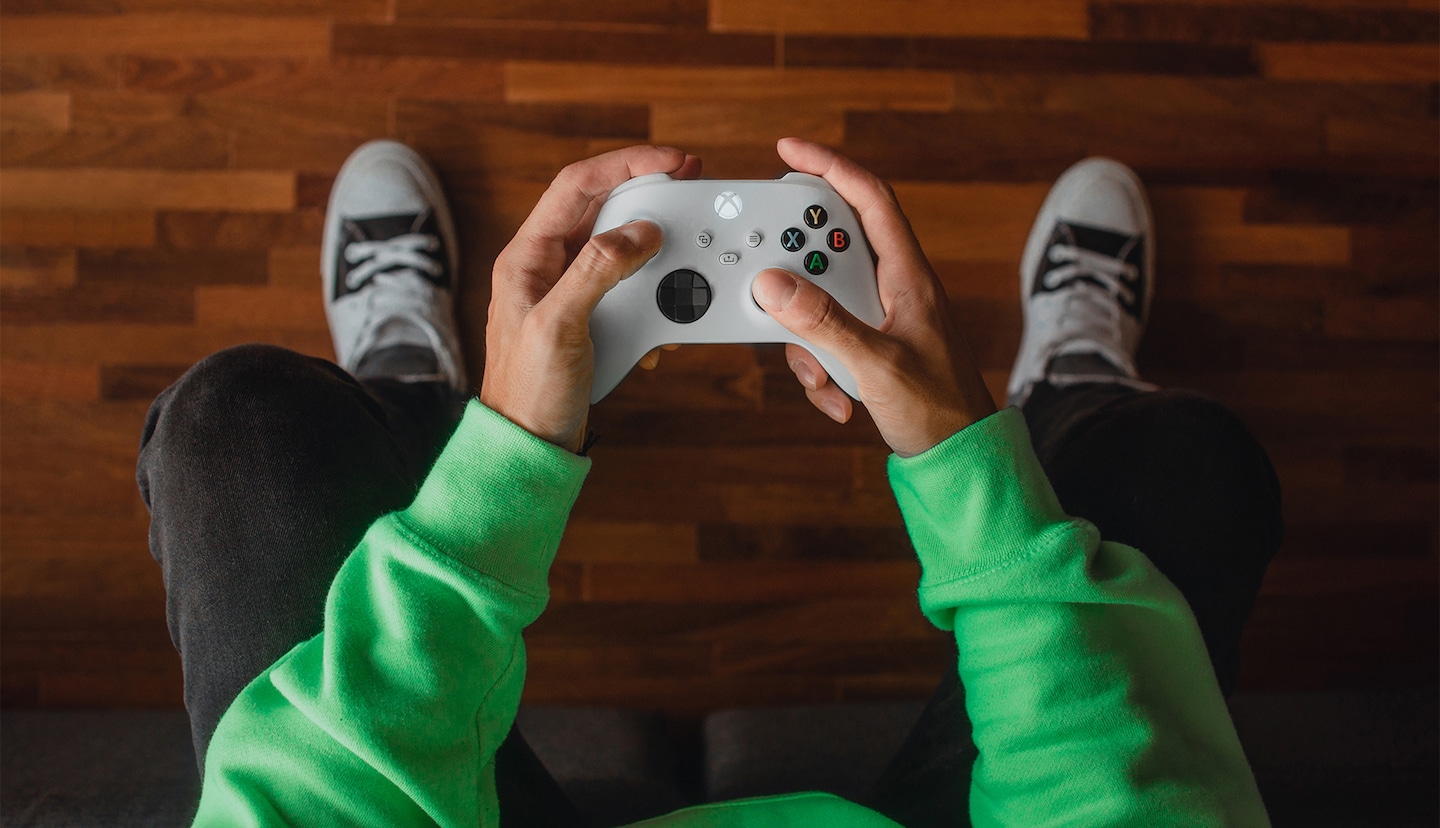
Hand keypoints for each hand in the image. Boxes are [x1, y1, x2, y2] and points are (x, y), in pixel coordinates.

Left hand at [481, 146, 701, 452]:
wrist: (529, 447)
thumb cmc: (527, 391)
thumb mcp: (558, 326)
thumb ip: (597, 271)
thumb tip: (639, 232)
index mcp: (527, 256)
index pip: (577, 186)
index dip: (626, 164)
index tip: (671, 160)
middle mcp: (546, 266)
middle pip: (603, 208)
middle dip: (649, 196)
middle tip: (690, 185)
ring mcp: (569, 291)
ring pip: (622, 248)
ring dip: (656, 252)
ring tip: (683, 255)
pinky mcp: (590, 317)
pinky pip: (630, 288)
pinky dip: (654, 295)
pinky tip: (663, 316)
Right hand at [752, 138, 995, 456]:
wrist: (957, 459)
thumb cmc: (939, 409)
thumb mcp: (875, 365)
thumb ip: (823, 323)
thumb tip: (775, 284)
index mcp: (908, 276)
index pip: (869, 200)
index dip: (830, 167)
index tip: (788, 150)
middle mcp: (893, 288)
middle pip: (830, 250)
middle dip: (798, 277)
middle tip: (774, 288)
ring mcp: (879, 318)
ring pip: (819, 302)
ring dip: (807, 341)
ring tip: (824, 376)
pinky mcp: (868, 347)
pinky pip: (825, 340)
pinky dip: (820, 370)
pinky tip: (838, 399)